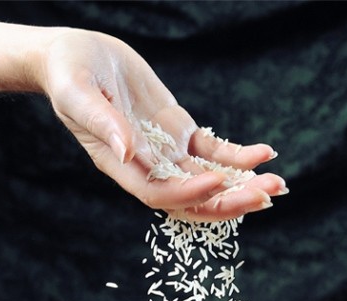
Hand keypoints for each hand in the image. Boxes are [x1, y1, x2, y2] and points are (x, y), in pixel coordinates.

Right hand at [39, 30, 287, 220]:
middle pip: (192, 197)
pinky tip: (266, 153)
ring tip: (278, 183)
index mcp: (120, 163)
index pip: (157, 192)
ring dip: (243, 184)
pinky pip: (213, 152)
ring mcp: (166, 150)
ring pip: (210, 178)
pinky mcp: (179, 132)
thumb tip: (128, 152)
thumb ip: (102, 123)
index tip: (218, 181)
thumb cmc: (68, 73)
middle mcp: (146, 165)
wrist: (75, 56)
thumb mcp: (78, 93)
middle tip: (266, 196)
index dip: (188, 193)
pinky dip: (239, 156)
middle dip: (230, 200)